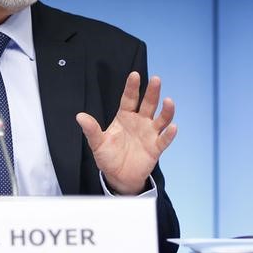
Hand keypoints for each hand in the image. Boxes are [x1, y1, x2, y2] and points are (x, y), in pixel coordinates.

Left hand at [76, 71, 176, 194]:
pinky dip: (169, 134)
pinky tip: (173, 127)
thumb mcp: (98, 143)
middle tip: (156, 79)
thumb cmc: (108, 156)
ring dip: (166, 111)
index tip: (135, 74)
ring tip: (168, 101)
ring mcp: (149, 134)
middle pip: (148, 104)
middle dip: (152, 92)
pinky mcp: (155, 148)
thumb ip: (91, 130)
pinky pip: (164, 139)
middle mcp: (140, 122)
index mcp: (125, 116)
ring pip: (161, 119)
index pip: (129, 99)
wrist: (118, 177)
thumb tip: (79, 116)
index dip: (132, 87)